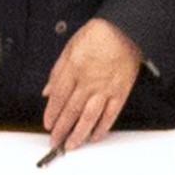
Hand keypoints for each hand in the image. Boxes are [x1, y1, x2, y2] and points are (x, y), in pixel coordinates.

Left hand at [42, 18, 141, 150]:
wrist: (126, 29)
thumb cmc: (98, 35)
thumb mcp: (69, 48)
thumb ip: (57, 72)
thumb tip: (48, 91)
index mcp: (73, 70)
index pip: (58, 98)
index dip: (51, 115)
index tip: (48, 125)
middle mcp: (88, 82)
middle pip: (71, 111)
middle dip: (61, 130)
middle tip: (55, 142)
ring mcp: (105, 88)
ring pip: (89, 117)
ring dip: (79, 134)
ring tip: (71, 145)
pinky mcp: (120, 91)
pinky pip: (111, 114)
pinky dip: (103, 127)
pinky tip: (95, 136)